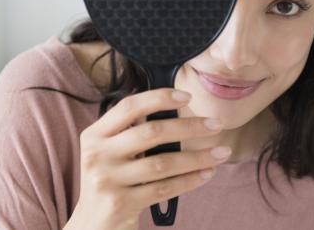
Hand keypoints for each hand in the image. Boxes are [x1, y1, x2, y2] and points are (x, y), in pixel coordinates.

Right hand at [72, 88, 229, 229]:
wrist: (92, 224)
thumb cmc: (110, 180)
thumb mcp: (109, 152)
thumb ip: (130, 132)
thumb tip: (173, 110)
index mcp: (94, 135)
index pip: (129, 107)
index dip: (159, 98)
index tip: (187, 97)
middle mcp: (96, 155)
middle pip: (151, 132)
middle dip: (189, 127)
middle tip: (215, 125)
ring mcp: (106, 180)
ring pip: (162, 163)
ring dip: (197, 157)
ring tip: (221, 153)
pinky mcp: (119, 204)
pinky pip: (163, 188)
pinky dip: (189, 180)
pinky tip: (206, 173)